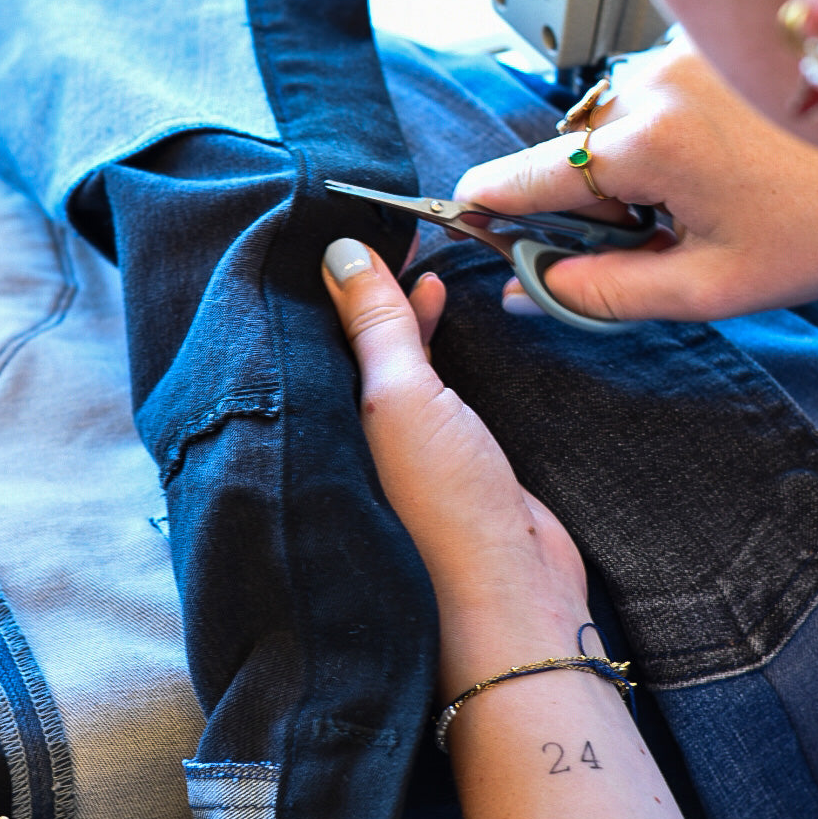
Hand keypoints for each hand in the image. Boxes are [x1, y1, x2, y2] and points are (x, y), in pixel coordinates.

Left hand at [321, 239, 589, 699]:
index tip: (343, 223)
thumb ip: (375, 326)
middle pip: (342, 347)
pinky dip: (427, 342)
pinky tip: (438, 307)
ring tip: (410, 254)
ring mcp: (395, 449)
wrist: (512, 595)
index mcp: (319, 426)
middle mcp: (346, 438)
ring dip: (397, 311)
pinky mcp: (442, 456)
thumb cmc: (442, 510)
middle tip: (382, 228)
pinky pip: (424, 382)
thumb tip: (339, 250)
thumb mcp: (400, 400)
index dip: (323, 281)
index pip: (306, 336)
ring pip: (385, 361)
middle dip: (359, 290)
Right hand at [457, 35, 817, 323]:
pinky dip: (657, 124)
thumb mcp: (701, 287)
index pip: (531, 175)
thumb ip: (599, 293)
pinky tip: (709, 155)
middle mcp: (652, 82)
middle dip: (587, 194)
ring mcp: (679, 53)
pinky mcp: (702, 41)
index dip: (490, 199)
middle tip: (649, 232)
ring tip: (694, 193)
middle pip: (569, 149)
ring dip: (624, 158)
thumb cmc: (816, 232)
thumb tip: (528, 290)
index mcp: (647, 144)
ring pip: (606, 118)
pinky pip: (645, 89)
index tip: (458, 208)